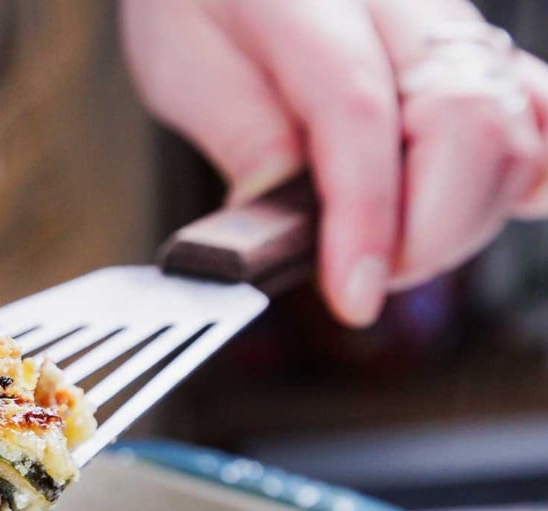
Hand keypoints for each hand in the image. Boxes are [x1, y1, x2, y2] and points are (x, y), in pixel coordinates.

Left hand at [123, 0, 547, 326]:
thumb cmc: (195, 7)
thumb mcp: (182, 70)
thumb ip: (244, 141)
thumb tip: (283, 233)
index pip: (357, 109)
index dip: (365, 217)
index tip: (352, 297)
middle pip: (465, 120)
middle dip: (426, 233)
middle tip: (364, 278)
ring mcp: (450, 19)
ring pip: (515, 127)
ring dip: (466, 218)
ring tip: (393, 248)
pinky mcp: (478, 50)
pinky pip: (538, 111)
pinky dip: (519, 179)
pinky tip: (475, 213)